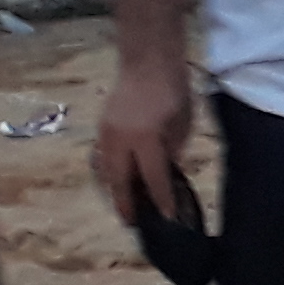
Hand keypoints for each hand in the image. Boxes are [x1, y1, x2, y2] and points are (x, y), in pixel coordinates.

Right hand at [94, 50, 195, 226]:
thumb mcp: (182, 125)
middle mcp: (120, 140)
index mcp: (145, 138)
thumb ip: (172, 151)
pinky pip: (104, 158)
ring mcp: (106, 133)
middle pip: (120, 181)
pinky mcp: (101, 128)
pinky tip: (119, 180)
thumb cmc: (173, 91)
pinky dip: (111, 172)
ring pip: (107, 171)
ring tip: (124, 206)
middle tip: (132, 223)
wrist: (147, 61)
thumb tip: (165, 171)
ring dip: (115, 189)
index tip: (167, 217)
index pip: (153, 177)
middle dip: (126, 203)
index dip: (161, 198)